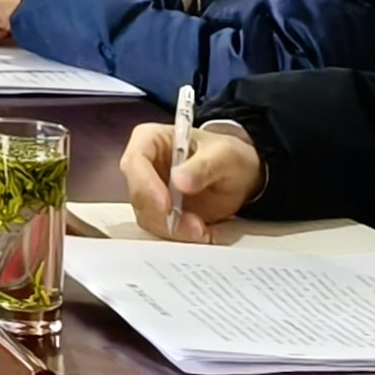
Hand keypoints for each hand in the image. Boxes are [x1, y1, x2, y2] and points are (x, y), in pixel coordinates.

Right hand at [123, 120, 261, 238]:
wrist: (239, 177)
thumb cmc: (227, 156)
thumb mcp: (224, 155)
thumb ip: (203, 167)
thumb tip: (180, 181)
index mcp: (150, 139)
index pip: (135, 160)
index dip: (145, 183)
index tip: (166, 204)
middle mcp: (143, 165)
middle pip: (137, 192)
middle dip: (162, 213)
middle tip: (193, 225)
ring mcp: (149, 190)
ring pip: (146, 214)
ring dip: (172, 228)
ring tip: (202, 230)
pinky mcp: (158, 212)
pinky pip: (159, 228)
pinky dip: (178, 234)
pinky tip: (200, 231)